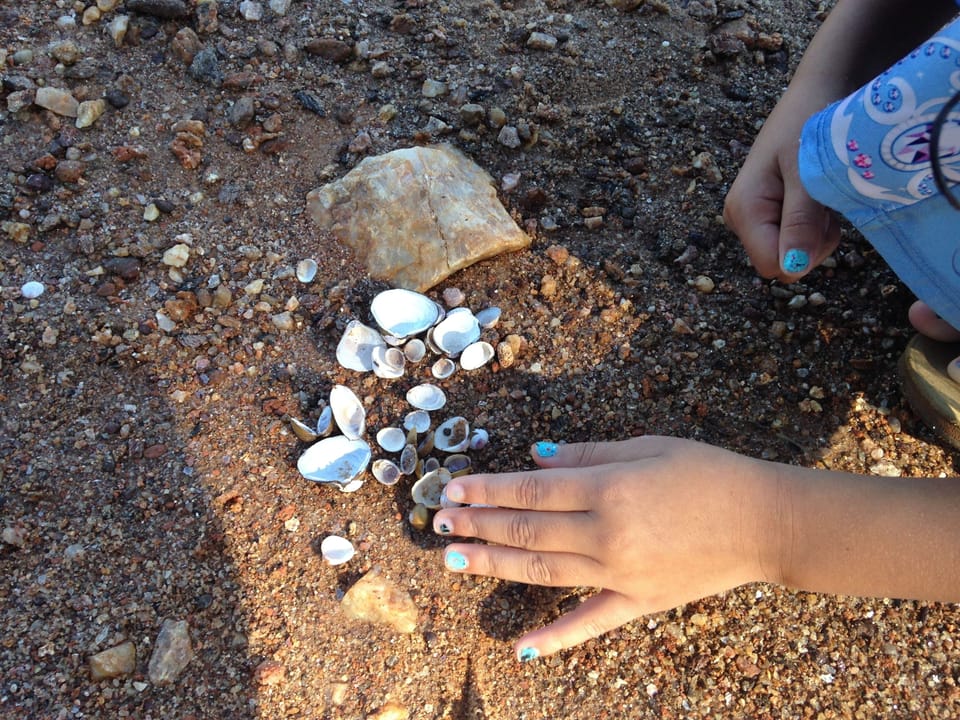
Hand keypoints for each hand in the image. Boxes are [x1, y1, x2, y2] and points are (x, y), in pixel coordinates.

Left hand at [433, 436, 780, 659]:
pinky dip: (555, 637)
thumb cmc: (709, 472)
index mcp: (608, 488)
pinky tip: (520, 647)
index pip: (530, 491)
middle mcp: (606, 533)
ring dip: (495, 565)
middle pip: (526, 530)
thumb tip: (537, 458)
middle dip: (478, 524)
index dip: (487, 490)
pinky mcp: (638, 601)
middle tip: (439, 523)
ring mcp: (620, 573)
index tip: (454, 489)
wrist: (766, 521)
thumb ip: (588, 453)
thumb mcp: (647, 446)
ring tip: (455, 559)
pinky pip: (590, 622)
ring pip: (542, 571)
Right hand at [723, 87, 840, 280]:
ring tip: (822, 195)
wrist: (817, 92)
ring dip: (816, 233)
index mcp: (743, 209)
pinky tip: (817, 198)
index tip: (823, 221)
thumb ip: (800, 221)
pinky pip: (795, 239)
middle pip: (781, 261)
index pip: (772, 265)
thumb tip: (793, 268)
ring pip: (791, 252)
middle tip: (823, 203)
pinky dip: (815, 226)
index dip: (803, 254)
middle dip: (811, 243)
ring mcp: (754, 217)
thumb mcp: (807, 173)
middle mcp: (741, 219)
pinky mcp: (768, 213)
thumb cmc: (808, 124)